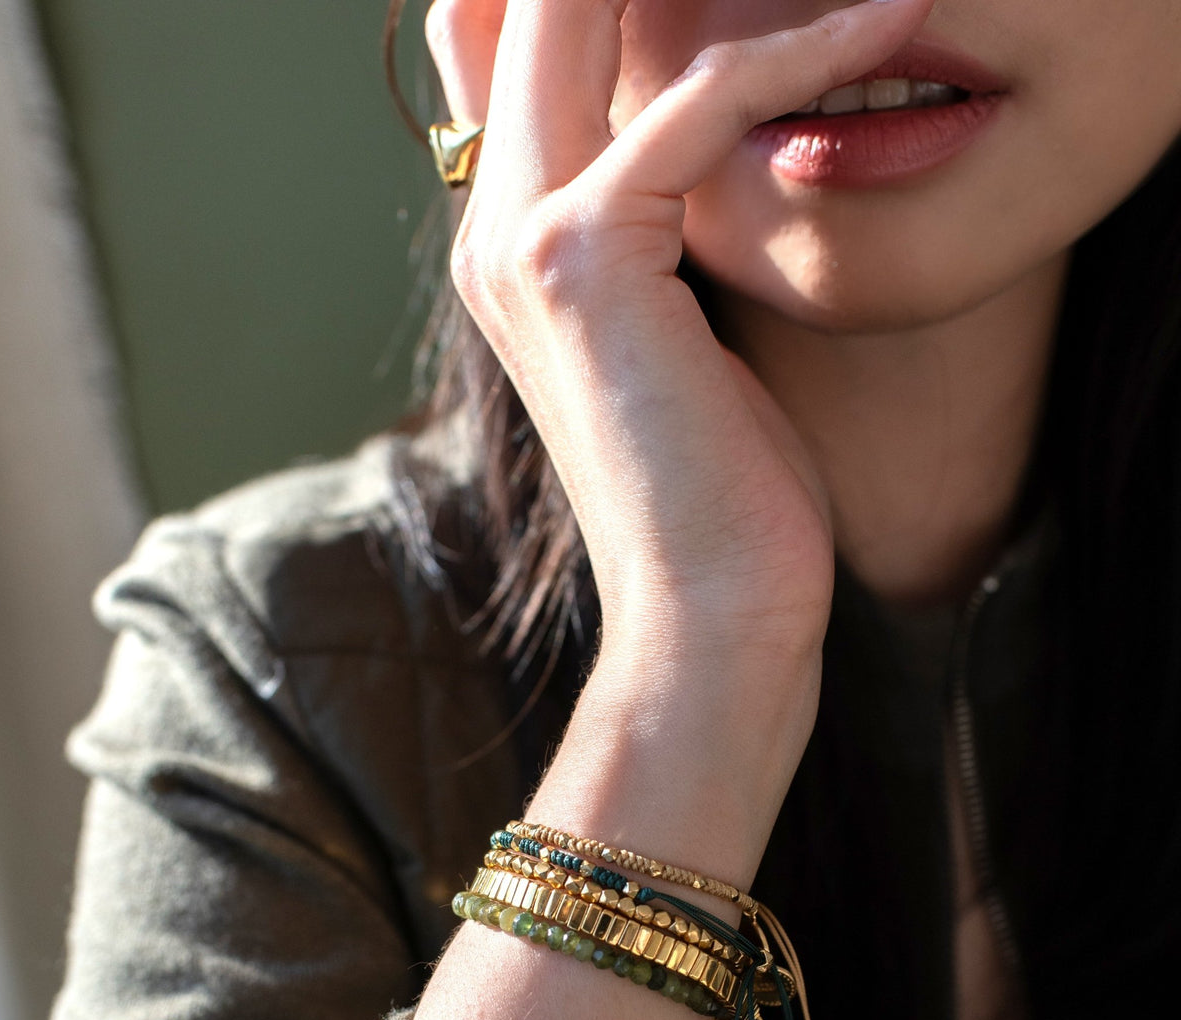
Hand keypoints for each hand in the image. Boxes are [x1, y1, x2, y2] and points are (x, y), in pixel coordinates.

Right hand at [427, 0, 932, 666]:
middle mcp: (491, 229)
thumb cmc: (721, 481)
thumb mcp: (687, 331)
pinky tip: (887, 24)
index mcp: (509, 246)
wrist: (707, 601)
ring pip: (582, 12)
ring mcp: (519, 239)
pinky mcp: (581, 254)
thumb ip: (666, 222)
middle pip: (524, 6)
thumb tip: (709, 134)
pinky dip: (802, 53)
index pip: (501, 48)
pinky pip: (694, 103)